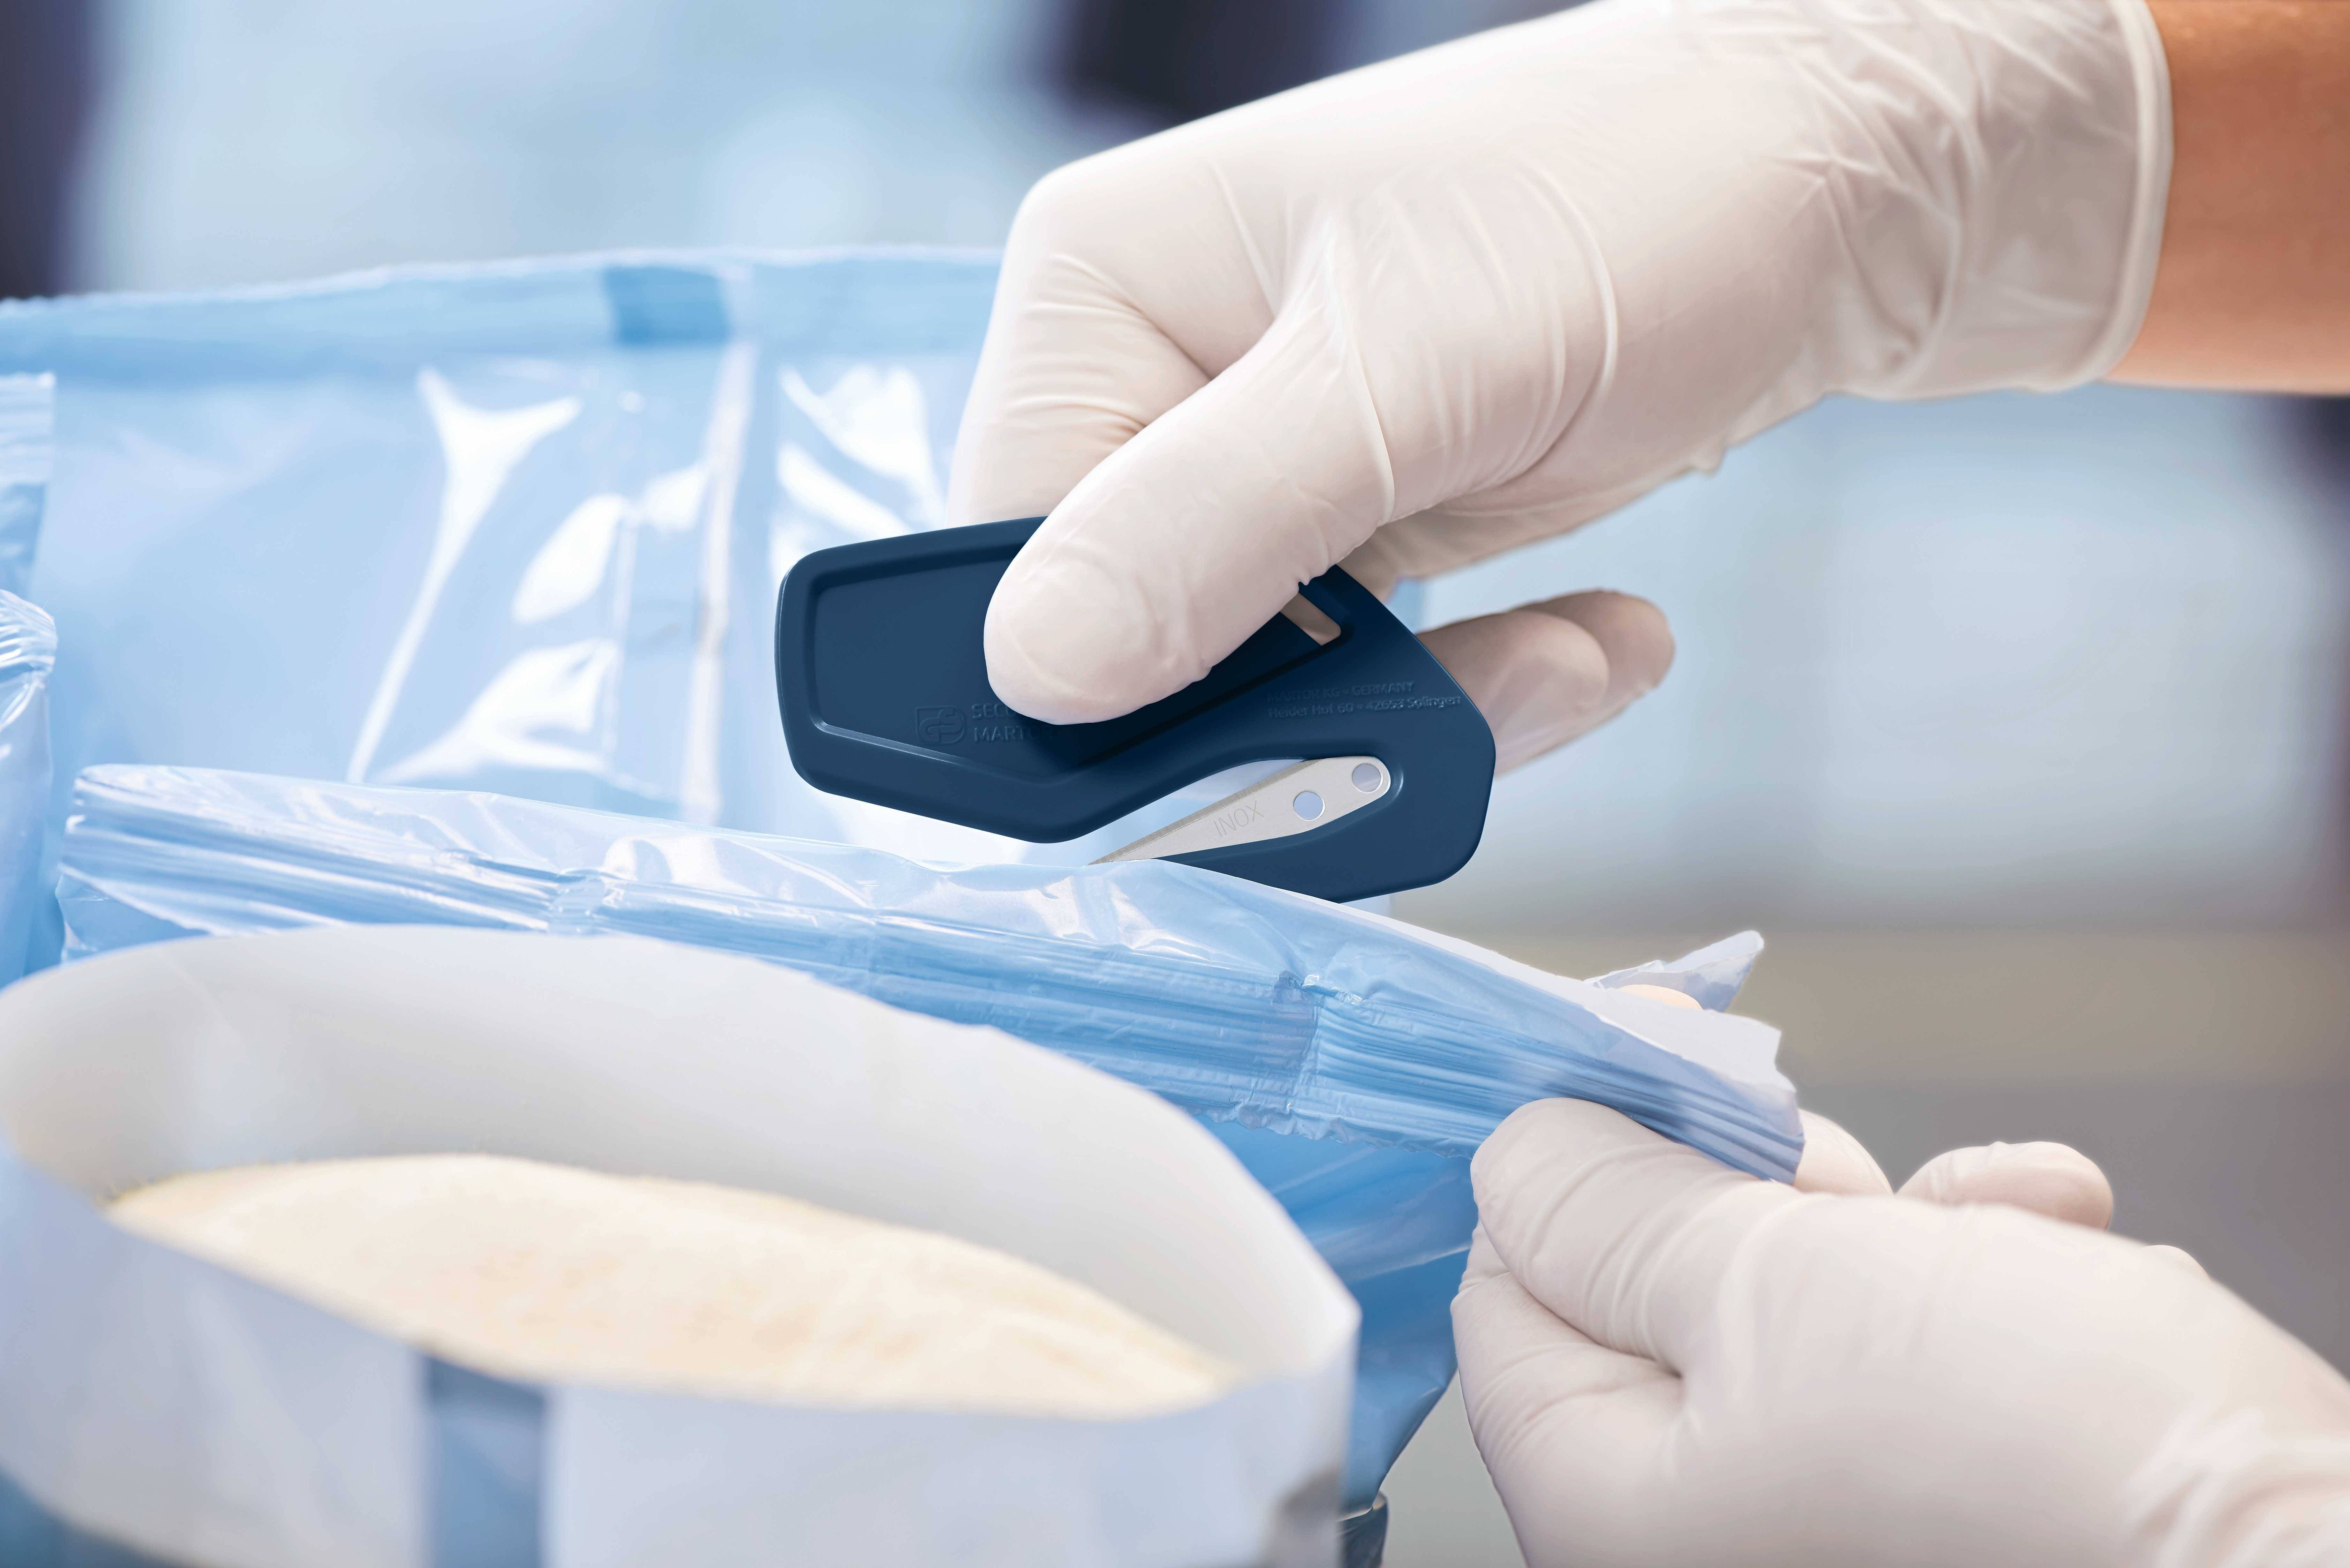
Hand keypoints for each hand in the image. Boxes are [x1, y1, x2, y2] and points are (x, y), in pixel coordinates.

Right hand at [951, 0, 2167, 755]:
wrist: (1841, 180)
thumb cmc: (1639, 200)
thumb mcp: (1419, 363)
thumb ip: (1219, 517)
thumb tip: (1039, 677)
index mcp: (1103, 298)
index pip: (1022, 568)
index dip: (1123, 701)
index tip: (1269, 769)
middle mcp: (1156, 383)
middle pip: (1142, 648)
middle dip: (1309, 721)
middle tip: (1484, 710)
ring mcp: (1263, 460)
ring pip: (1265, 688)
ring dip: (1429, 713)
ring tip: (1582, 660)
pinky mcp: (1364, 518)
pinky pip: (1363, 672)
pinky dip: (1478, 690)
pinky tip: (1600, 641)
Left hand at [1455, 1100, 2349, 1566]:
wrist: (2293, 1552)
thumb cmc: (2041, 1458)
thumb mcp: (1778, 1287)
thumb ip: (1620, 1210)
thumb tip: (1523, 1149)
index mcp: (1618, 1507)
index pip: (1509, 1294)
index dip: (1563, 1158)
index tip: (1622, 1049)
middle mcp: (1711, 1522)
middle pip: (1658, 1283)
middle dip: (1752, 1190)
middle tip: (1817, 1150)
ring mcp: (1837, 1499)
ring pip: (1803, 1290)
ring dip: (1897, 1222)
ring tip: (1982, 1228)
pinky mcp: (1954, 1471)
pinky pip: (1921, 1334)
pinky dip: (1988, 1272)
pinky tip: (2058, 1250)